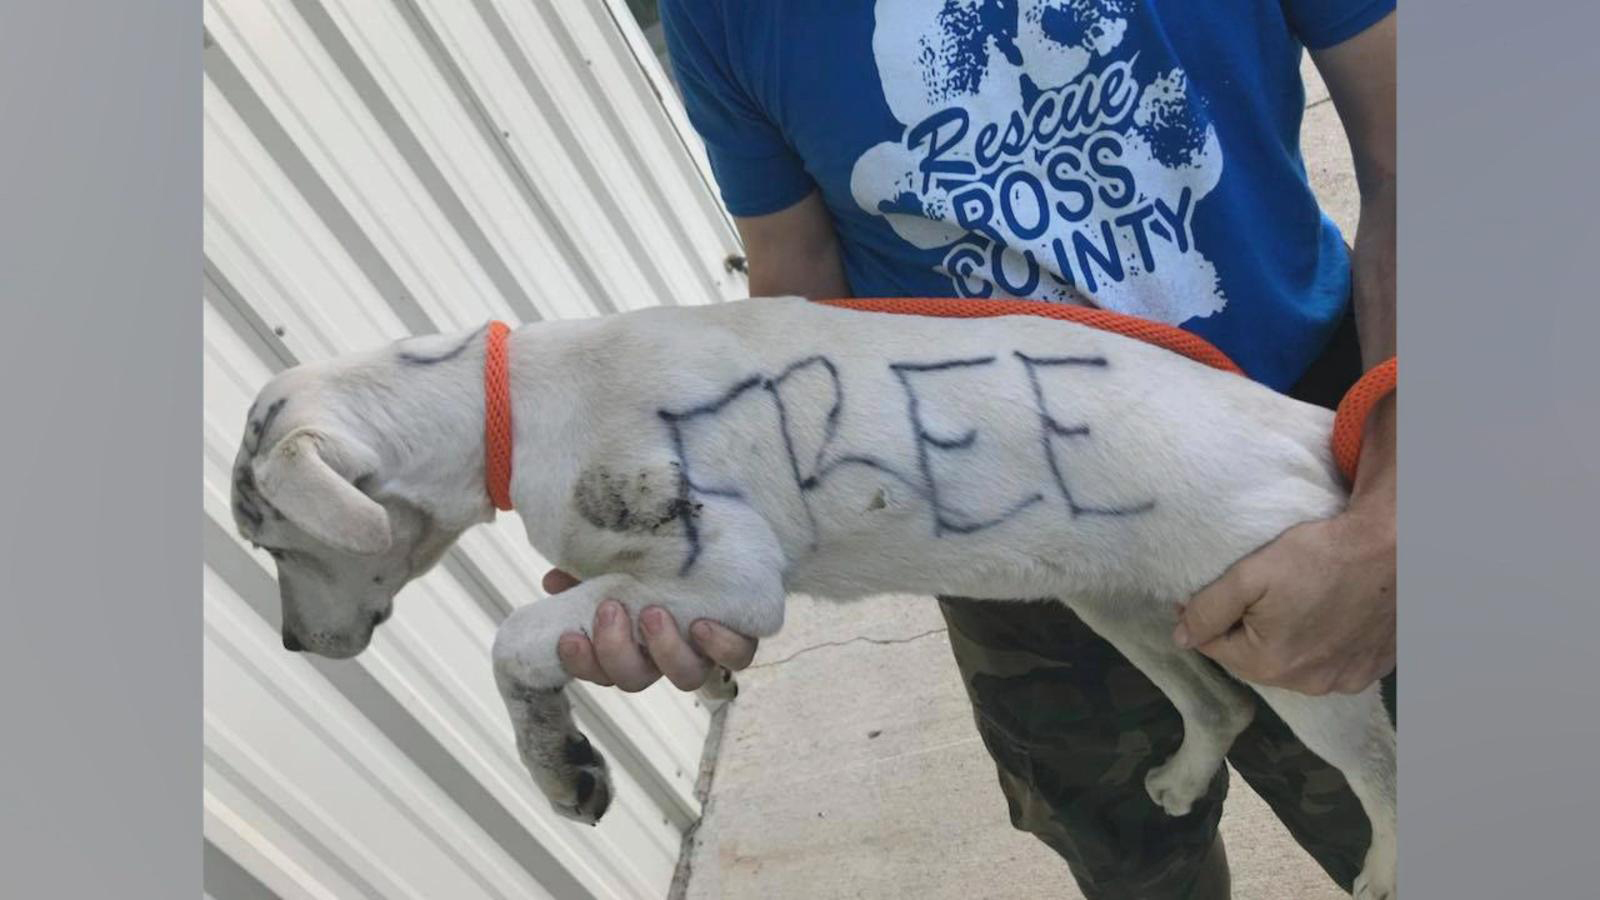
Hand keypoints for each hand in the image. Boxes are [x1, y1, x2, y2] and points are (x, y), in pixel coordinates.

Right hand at [544, 569, 758, 691]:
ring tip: (653, 613)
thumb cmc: (662, 561)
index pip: (602, 672)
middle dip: (616, 651)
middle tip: (610, 608)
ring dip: (664, 650)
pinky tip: (702, 625)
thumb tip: (553, 580)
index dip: (583, 665)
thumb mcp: (618, 562)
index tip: (569, 637)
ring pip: (685, 676)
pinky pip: (735, 657)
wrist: (724, 543)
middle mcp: (664, 656)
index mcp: (632, 644)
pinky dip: (719, 647)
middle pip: (636, 680)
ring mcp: (703, 651)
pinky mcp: (738, 638)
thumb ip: (585, 571)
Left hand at [1173, 401, 1395, 694]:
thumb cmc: (1318, 556)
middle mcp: (1307, 685)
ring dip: (1283, 642)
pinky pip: (1331, 664)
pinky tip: (1326, 618)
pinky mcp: (1370, 670)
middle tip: (1253, 594)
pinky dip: (1321, 646)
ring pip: (1292, 664)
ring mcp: (1343, 681)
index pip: (1215, 648)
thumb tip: (1181, 639)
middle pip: (1254, 659)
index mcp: (1269, 665)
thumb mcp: (1250, 575)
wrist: (1393, 549)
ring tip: (1292, 604)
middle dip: (1244, 631)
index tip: (1203, 593)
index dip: (1204, 619)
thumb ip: (1208, 609)